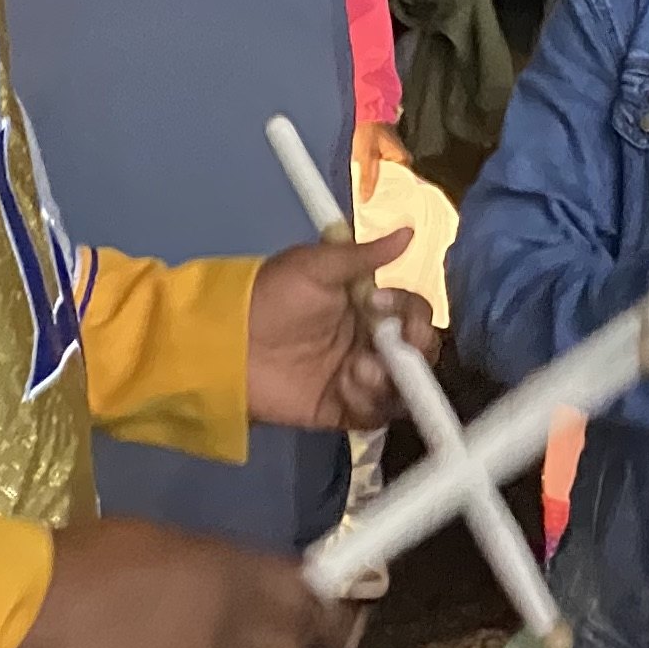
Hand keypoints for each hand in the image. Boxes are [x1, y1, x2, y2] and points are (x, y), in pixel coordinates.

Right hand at [0, 517, 362, 647]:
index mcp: (254, 583)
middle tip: (241, 639)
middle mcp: (252, 645)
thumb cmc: (90, 561)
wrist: (22, 616)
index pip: (330, 615)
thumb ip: (233, 576)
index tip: (337, 615)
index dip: (339, 618)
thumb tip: (257, 595)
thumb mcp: (178, 548)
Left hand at [248, 226, 428, 428]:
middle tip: (389, 347)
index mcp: (369, 308)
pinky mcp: (343, 410)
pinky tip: (345, 386)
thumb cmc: (271, 297)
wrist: (228, 342)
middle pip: (420, 353)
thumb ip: (364, 256)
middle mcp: (370, 343)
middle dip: (416, 350)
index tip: (381, 303)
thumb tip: (408, 233)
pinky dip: (369, 402)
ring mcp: (359, 379)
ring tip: (358, 369)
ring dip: (391, 378)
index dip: (410, 311)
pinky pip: (376, 414)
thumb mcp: (315, 266)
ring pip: (404, 388)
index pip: (413, 313)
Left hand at [353, 122, 408, 201]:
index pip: (403, 186)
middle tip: (373, 209)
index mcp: (403, 161)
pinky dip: (373, 179)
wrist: (366, 110)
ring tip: (369, 202)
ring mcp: (392, 159)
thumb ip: (367, 178)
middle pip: (393, 183)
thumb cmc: (369, 130)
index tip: (384, 209)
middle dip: (383, 194)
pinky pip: (380, 172)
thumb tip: (366, 199)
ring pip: (386, 178)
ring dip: (377, 187)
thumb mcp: (366, 156)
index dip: (393, 197)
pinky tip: (366, 188)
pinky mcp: (382, 156)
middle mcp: (401, 161)